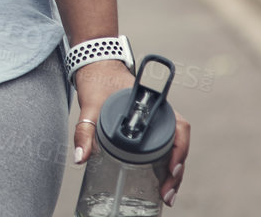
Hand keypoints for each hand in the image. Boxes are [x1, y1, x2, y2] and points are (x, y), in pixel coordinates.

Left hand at [72, 61, 190, 206]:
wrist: (96, 66)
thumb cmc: (97, 81)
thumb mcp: (90, 105)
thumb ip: (84, 131)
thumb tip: (80, 158)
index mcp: (154, 103)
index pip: (179, 128)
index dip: (180, 151)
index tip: (172, 170)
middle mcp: (161, 112)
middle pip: (179, 144)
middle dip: (177, 172)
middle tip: (167, 194)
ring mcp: (157, 120)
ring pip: (174, 148)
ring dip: (173, 171)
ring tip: (166, 193)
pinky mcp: (149, 126)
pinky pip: (164, 146)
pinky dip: (165, 164)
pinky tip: (160, 181)